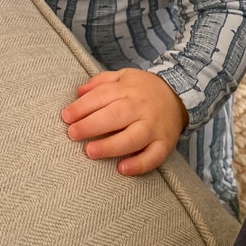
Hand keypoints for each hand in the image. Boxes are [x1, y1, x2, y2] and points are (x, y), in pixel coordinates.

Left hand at [61, 68, 188, 176]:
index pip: (103, 96)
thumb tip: (78, 92)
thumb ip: (101, 82)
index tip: (66, 117)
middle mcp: (141, 107)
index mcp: (129, 89)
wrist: (179, 95)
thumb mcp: (124, 76)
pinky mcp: (164, 144)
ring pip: (133, 138)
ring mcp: (154, 126)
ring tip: (90, 152)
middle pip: (116, 115)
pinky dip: (138, 164)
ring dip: (111, 146)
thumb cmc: (144, 89)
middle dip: (92, 125)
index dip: (83, 106)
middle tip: (72, 134)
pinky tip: (121, 169)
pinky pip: (153, 156)